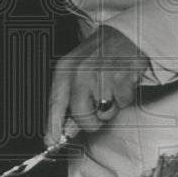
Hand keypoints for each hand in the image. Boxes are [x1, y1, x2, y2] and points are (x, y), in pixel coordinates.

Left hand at [45, 25, 149, 145]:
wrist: (127, 34)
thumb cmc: (101, 55)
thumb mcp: (78, 70)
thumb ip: (70, 98)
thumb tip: (64, 128)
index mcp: (65, 70)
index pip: (55, 103)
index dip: (53, 125)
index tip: (50, 142)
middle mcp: (80, 71)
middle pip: (82, 115)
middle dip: (92, 121)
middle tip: (99, 108)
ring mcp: (100, 74)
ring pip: (105, 112)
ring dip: (112, 106)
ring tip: (112, 86)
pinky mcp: (121, 75)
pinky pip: (123, 102)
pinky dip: (126, 97)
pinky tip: (123, 81)